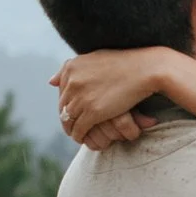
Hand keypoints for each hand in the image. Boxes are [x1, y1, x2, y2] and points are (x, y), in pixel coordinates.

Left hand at [56, 48, 172, 144]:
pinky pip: (78, 129)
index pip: (61, 91)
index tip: (74, 110)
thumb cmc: (124, 63)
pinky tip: (84, 138)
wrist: (145, 69)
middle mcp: (72, 81)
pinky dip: (79, 136)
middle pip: (63, 106)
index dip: (68, 103)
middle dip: (67, 117)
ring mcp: (81, 97)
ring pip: (68, 120)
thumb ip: (70, 69)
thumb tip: (50, 81)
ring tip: (78, 133)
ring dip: (71, 129)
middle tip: (73, 125)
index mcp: (71, 67)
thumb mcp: (93, 59)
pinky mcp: (92, 112)